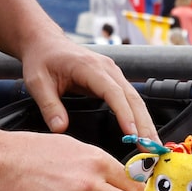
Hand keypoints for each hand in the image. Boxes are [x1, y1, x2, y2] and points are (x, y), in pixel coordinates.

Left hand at [21, 35, 155, 143]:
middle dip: (143, 123)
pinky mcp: (114, 80)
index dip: (124, 114)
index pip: (113, 92)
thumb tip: (60, 128)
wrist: (46, 44)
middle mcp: (107, 68)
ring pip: (136, 99)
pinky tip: (143, 132)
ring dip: (145, 121)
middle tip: (152, 146)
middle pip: (132, 97)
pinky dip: (139, 116)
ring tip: (153, 144)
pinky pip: (130, 99)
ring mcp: (113, 73)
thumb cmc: (42, 60)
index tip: (132, 134)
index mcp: (90, 67)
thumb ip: (49, 106)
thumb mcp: (38, 83)